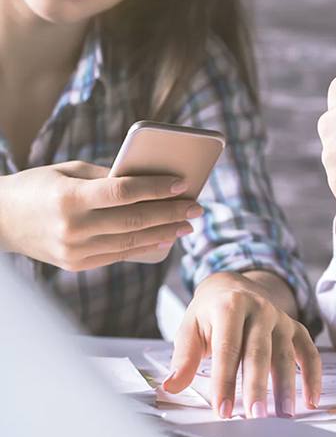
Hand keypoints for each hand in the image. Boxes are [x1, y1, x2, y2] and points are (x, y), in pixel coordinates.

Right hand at [0, 161, 201, 270]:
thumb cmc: (38, 187)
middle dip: (171, 213)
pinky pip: (121, 255)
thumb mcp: (67, 171)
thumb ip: (107, 176)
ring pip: (132, 242)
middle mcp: (72, 227)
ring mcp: (75, 251)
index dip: (156, 188)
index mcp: (68, 198)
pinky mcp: (78, 265)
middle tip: (197, 207)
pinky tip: (166, 238)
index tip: (183, 184)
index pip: (123, 192)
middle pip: (134, 220)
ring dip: (166, 233)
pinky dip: (147, 247)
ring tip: (188, 224)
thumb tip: (151, 179)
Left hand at [163, 272, 321, 418]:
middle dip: (257, 387)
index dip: (224, 381)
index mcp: (230, 306)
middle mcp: (259, 309)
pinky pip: (309, 352)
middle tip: (255, 416)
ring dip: (286, 387)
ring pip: (286, 355)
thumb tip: (171, 387)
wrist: (232, 286)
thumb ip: (184, 358)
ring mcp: (281, 319)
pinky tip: (311, 400)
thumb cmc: (209, 314)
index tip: (222, 410)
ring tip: (283, 415)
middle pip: (259, 353)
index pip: (228, 349)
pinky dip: (313, 376)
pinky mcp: (295, 328)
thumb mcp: (190, 329)